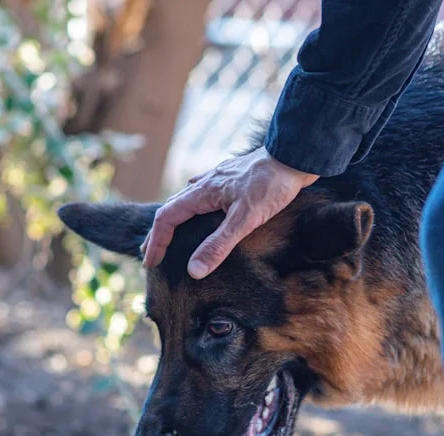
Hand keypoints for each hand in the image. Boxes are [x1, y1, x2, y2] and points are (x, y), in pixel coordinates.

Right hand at [141, 147, 318, 278]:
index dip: (156, 243)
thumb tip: (194, 271)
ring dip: (174, 221)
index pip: (166, 219)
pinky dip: (192, 210)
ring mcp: (217, 179)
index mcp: (201, 192)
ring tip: (170, 238)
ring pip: (185, 201)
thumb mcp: (244, 220)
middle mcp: (204, 183)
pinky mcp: (230, 179)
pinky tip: (200, 214)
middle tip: (151, 255)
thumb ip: (219, 245)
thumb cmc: (271, 186)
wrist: (293, 156)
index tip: (151, 263)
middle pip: (171, 210)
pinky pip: (201, 196)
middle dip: (159, 234)